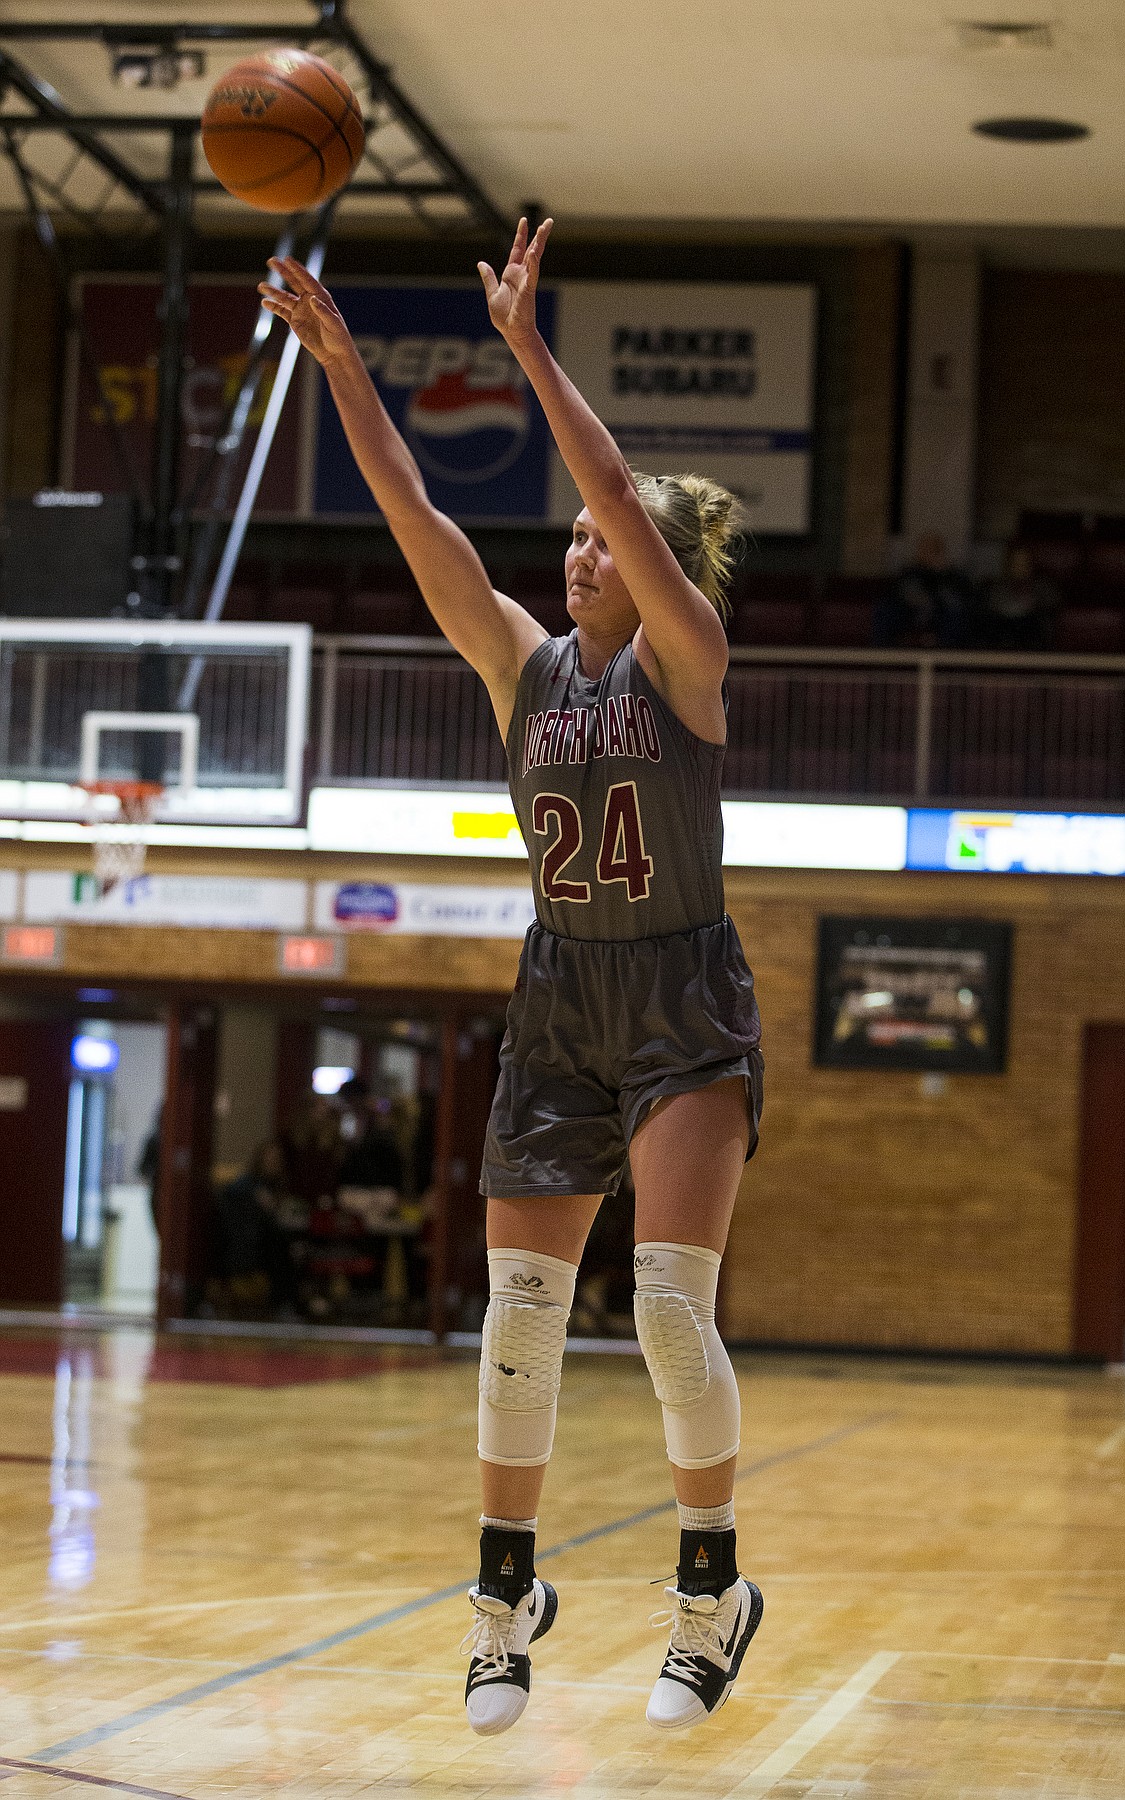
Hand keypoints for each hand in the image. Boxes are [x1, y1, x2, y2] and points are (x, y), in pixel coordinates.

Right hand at [257, 256, 354, 369]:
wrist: (334, 354)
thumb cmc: (338, 338)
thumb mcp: (333, 324)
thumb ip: (323, 311)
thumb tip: (311, 299)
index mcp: (321, 297)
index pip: (307, 280)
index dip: (297, 270)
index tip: (287, 260)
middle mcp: (309, 300)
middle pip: (294, 282)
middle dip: (283, 271)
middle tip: (272, 261)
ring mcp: (301, 310)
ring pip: (285, 297)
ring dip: (273, 291)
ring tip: (261, 286)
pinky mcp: (295, 321)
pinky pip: (282, 311)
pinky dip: (273, 306)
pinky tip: (265, 302)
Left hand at [477, 216, 552, 350]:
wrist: (511, 331)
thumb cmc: (504, 316)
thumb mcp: (492, 294)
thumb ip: (488, 278)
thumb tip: (481, 263)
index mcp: (512, 274)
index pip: (518, 250)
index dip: (521, 235)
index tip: (524, 221)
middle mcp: (521, 274)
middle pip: (531, 249)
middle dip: (539, 235)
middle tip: (548, 221)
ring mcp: (527, 281)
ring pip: (535, 257)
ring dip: (540, 243)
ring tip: (545, 228)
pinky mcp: (529, 290)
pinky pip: (532, 274)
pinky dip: (533, 263)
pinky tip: (533, 252)